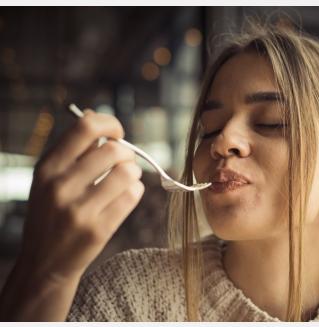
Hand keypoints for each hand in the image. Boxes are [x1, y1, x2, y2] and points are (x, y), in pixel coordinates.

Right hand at [0, 110, 144, 319]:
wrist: (43, 264)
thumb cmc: (52, 213)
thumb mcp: (49, 179)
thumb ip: (72, 148)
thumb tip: (94, 114)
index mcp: (47, 167)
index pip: (86, 127)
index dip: (110, 124)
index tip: (117, 134)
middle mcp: (60, 186)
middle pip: (114, 150)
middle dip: (127, 153)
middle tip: (124, 162)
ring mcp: (79, 211)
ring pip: (128, 172)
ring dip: (134, 172)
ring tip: (126, 179)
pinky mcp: (97, 231)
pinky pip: (132, 196)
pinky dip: (135, 191)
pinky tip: (126, 195)